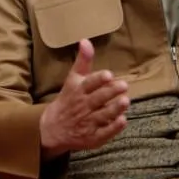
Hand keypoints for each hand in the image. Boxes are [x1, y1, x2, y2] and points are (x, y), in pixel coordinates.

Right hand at [39, 39, 128, 159]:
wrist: (53, 128)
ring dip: (114, 108)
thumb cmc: (69, 99)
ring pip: (102, 115)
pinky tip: (123, 120)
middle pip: (98, 98)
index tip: (109, 75)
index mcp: (78, 90)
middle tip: (124, 86)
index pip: (88, 84)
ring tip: (125, 101)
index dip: (98, 79)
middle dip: (111, 92)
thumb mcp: (73, 79)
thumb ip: (83, 61)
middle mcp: (82, 106)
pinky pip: (104, 133)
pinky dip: (113, 127)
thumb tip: (86, 40)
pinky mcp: (92, 137)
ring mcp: (87, 122)